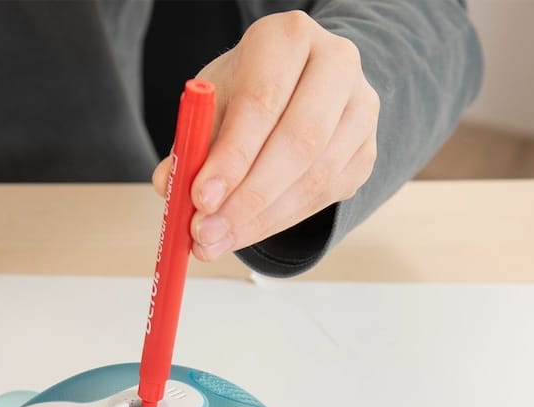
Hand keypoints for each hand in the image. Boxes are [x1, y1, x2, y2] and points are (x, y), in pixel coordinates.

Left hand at [152, 10, 379, 261]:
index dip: (231, 157)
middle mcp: (337, 66)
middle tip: (207, 233)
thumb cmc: (252, 91)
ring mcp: (360, 111)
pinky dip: (279, 222)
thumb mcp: (215, 103)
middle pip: (299, 142)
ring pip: (314, 178)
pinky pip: (323, 198)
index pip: (262, 102)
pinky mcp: (366, 152)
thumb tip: (168, 185)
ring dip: (260, 220)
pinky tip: (246, 231)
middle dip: (247, 198)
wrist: (302, 88)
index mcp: (289, 38)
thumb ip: (192, 142)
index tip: (199, 199)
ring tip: (216, 241)